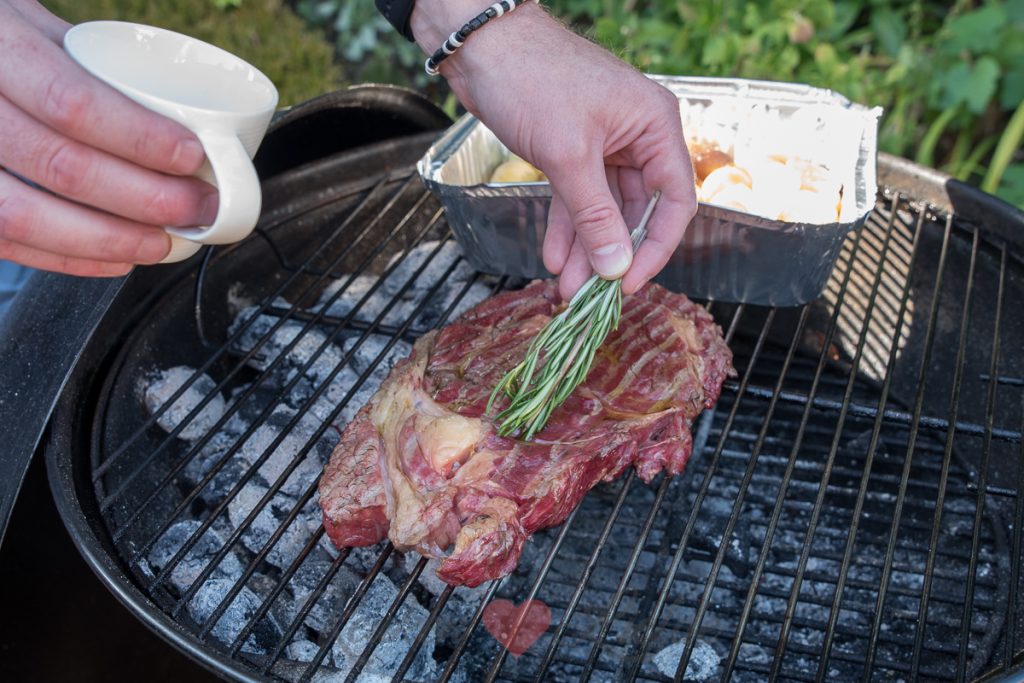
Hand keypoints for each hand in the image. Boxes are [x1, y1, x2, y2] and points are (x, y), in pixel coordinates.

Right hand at [0, 0, 215, 275]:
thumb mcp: (36, 24)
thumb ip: (93, 67)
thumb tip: (181, 117)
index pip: (72, 104)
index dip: (140, 139)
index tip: (191, 156)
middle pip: (63, 166)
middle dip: (146, 198)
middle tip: (198, 205)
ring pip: (28, 216)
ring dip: (112, 238)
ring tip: (164, 240)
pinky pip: (7, 242)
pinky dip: (71, 259)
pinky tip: (119, 257)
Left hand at [412, 1, 696, 298]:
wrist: (482, 45)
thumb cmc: (533, 80)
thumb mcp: (568, 155)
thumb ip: (595, 215)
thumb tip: (616, 267)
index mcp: (655, 126)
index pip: (674, 201)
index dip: (655, 247)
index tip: (630, 283)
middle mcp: (637, 136)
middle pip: (637, 210)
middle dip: (611, 253)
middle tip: (590, 293)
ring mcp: (605, 144)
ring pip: (604, 209)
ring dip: (585, 247)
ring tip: (566, 286)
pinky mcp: (572, 149)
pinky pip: (578, 197)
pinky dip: (566, 226)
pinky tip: (553, 256)